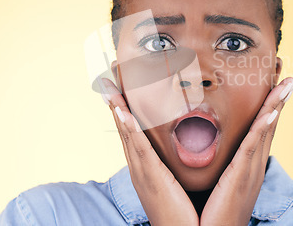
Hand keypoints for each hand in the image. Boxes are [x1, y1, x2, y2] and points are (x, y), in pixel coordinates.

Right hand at [101, 78, 199, 225]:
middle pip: (124, 130)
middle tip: (108, 81)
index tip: (119, 89)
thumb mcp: (176, 181)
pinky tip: (123, 113)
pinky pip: (139, 149)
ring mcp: (141, 172)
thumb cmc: (181, 211)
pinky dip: (129, 130)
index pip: (132, 133)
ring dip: (118, 110)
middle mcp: (138, 167)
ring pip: (127, 135)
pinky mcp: (150, 177)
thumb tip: (185, 146)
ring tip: (111, 89)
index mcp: (145, 167)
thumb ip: (175, 163)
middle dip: (115, 105)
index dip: (124, 111)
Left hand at [200, 77, 292, 225]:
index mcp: (249, 162)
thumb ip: (220, 160)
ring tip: (287, 82)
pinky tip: (271, 112)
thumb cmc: (214, 210)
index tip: (275, 80)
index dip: (271, 102)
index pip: (263, 125)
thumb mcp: (220, 179)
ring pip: (267, 129)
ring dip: (277, 103)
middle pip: (271, 122)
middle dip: (280, 96)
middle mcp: (255, 162)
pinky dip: (264, 127)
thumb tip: (209, 142)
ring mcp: (252, 168)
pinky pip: (254, 147)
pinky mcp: (242, 175)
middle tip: (288, 71)